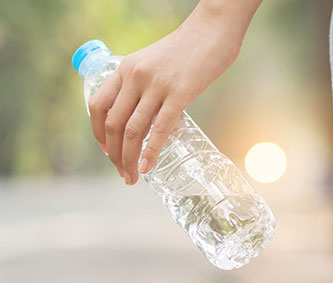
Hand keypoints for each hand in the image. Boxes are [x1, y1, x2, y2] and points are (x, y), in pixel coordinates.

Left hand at [88, 0, 261, 184]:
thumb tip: (148, 118)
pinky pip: (160, 129)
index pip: (98, 105)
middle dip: (113, 155)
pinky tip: (148, 167)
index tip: (107, 150)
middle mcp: (135, 76)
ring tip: (132, 177)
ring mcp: (156, 85)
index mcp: (125, 68)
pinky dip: (150, 152)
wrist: (211, 31)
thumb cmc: (185, 50)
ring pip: (132, 131)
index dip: (98, 133)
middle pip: (112, 124)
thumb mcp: (152, 63)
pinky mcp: (179, 94)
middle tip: (121, 172)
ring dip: (128, 159)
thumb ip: (144, 88)